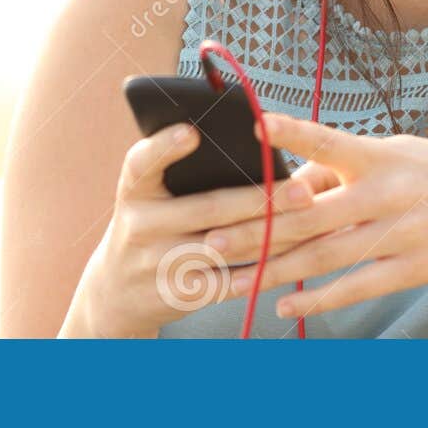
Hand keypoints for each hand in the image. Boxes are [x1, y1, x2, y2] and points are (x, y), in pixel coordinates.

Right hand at [60, 121, 335, 336]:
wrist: (116, 290)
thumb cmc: (149, 225)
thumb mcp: (146, 195)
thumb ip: (178, 171)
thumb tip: (248, 146)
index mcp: (133, 189)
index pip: (141, 162)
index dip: (164, 147)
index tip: (192, 132)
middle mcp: (140, 225)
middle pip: (207, 209)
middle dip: (260, 200)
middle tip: (303, 190)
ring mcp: (158, 263)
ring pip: (228, 248)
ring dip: (274, 236)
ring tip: (311, 222)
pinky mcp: (177, 296)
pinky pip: (229, 283)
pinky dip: (262, 270)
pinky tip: (293, 257)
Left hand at [197, 112, 427, 319]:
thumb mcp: (394, 152)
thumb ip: (341, 168)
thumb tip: (291, 187)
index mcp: (378, 157)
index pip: (328, 141)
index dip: (293, 134)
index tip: (257, 127)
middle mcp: (384, 195)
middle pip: (309, 214)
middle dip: (255, 228)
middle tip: (208, 237)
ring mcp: (398, 236)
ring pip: (324, 257)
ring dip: (273, 269)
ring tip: (231, 277)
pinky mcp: (412, 270)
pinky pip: (357, 287)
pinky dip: (319, 299)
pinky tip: (286, 305)